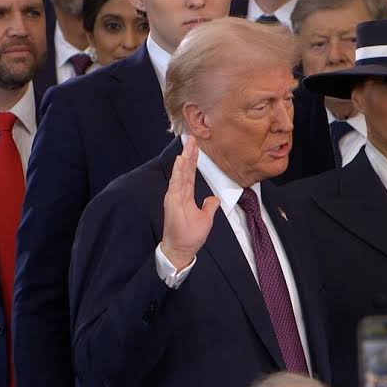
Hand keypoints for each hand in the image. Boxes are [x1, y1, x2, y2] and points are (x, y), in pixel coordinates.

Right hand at [161, 135, 219, 269]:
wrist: (182, 249)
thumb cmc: (190, 236)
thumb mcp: (206, 218)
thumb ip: (209, 206)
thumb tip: (214, 198)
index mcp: (186, 195)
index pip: (190, 174)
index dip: (193, 160)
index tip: (195, 147)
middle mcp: (179, 193)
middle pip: (185, 169)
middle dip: (189, 153)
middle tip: (192, 138)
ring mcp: (175, 196)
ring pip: (180, 173)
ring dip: (184, 158)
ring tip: (188, 144)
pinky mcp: (172, 201)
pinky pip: (176, 183)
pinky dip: (178, 171)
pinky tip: (181, 160)